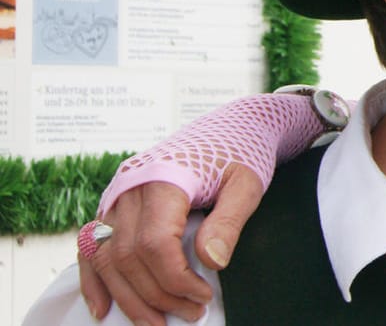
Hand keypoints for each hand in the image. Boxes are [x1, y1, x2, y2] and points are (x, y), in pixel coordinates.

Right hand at [77, 167, 263, 324]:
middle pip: (128, 257)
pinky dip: (94, 278)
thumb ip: (229, 220)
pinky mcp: (114, 204)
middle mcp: (129, 188)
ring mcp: (117, 196)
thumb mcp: (247, 182)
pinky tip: (103, 307)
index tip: (202, 296)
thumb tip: (210, 263)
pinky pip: (91, 246)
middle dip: (156, 294)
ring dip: (127, 297)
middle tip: (190, 314)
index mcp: (162, 179)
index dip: (174, 279)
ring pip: (105, 257)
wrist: (230, 125)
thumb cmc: (241, 151)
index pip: (154, 244)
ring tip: (155, 323)